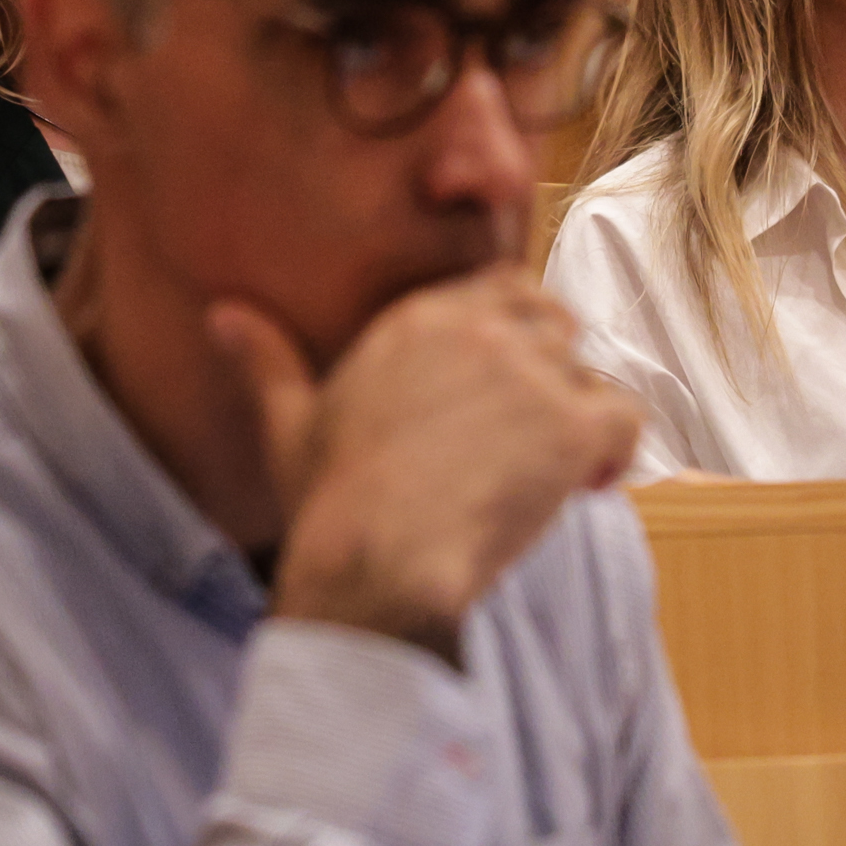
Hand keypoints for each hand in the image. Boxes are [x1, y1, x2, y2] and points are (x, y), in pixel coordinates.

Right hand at [216, 269, 641, 664]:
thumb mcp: (289, 424)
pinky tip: (581, 487)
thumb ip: (265, 361)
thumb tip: (220, 315)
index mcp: (417, 320)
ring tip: (548, 476)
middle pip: (554, 322)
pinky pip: (625, 418)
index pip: (503, 286)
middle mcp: (478, 331)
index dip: (517, 331)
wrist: (377, 559)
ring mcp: (529, 375)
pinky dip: (614, 452)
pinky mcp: (570, 425)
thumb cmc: (330, 502)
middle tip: (529, 436)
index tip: (505, 385)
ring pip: (588, 375)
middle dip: (552, 371)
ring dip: (578, 420)